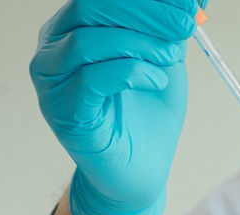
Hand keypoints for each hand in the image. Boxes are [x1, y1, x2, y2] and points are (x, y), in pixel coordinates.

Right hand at [30, 0, 199, 214]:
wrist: (139, 173)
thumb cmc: (147, 116)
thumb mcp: (164, 60)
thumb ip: (169, 26)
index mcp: (73, 28)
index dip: (147, 0)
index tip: (188, 5)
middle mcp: (53, 49)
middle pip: (91, 7)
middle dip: (145, 11)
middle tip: (185, 23)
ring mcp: (52, 82)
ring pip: (88, 41)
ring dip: (139, 43)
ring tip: (170, 57)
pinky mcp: (63, 112)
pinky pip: (90, 80)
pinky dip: (130, 73)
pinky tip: (156, 80)